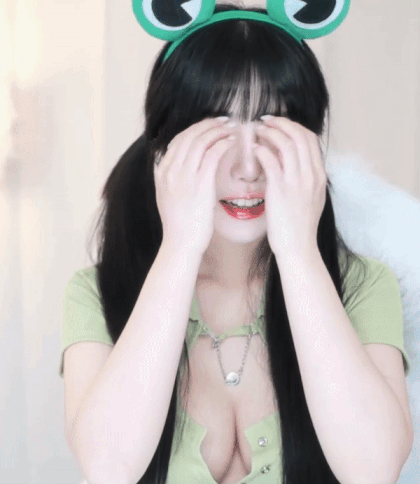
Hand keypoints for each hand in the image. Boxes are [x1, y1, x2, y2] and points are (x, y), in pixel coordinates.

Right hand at [154, 117, 235, 254]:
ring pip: (201, 141)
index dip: (195, 128)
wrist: (181, 244)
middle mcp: (170, 171)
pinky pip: (212, 154)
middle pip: (189, 136)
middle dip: (208, 124)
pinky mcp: (200, 184)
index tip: (209, 125)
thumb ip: (172, 180)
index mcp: (162, 172)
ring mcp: (184, 177)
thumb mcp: (167, 197)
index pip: (178, 140)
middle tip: (224, 120)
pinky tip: (232, 142)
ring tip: (231, 128)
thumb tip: (183, 168)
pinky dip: (223, 143)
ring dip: (218, 130)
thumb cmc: (180, 225)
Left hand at [253, 116, 326, 257]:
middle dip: (281, 123)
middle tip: (265, 121)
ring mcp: (297, 182)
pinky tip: (253, 150)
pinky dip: (261, 150)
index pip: (310, 139)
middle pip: (300, 135)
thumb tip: (288, 160)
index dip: (294, 126)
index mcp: (319, 175)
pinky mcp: (280, 190)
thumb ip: (303, 177)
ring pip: (286, 144)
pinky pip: (270, 161)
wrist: (298, 247)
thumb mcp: (310, 197)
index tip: (279, 124)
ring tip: (257, 132)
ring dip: (270, 133)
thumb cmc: (300, 226)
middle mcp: (311, 175)